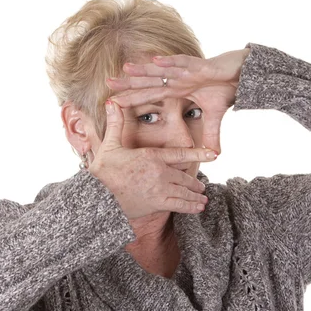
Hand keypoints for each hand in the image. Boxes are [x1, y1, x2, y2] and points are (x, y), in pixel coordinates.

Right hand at [89, 100, 216, 219]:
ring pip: (185, 191)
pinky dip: (192, 206)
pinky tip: (199, 208)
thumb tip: (111, 102)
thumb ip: (115, 124)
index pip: (181, 153)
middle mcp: (160, 172)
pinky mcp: (158, 203)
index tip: (213, 155)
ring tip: (203, 199)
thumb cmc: (103, 171)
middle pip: (186, 176)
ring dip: (196, 196)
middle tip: (202, 187)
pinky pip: (181, 205)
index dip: (199, 153)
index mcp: (151, 156)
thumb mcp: (109, 145)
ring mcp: (160, 189)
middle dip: (195, 183)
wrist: (97, 196)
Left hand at [106, 48, 250, 154]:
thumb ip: (211, 135)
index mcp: (178, 89)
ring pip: (162, 71)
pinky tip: (155, 61)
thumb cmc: (227, 88)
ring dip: (145, 70)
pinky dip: (170, 63)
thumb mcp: (216, 117)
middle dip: (130, 83)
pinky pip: (183, 64)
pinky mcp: (201, 66)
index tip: (114, 102)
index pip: (151, 95)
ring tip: (126, 69)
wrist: (244, 74)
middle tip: (108, 83)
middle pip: (150, 82)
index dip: (134, 98)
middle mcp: (179, 79)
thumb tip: (212, 154)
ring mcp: (188, 71)